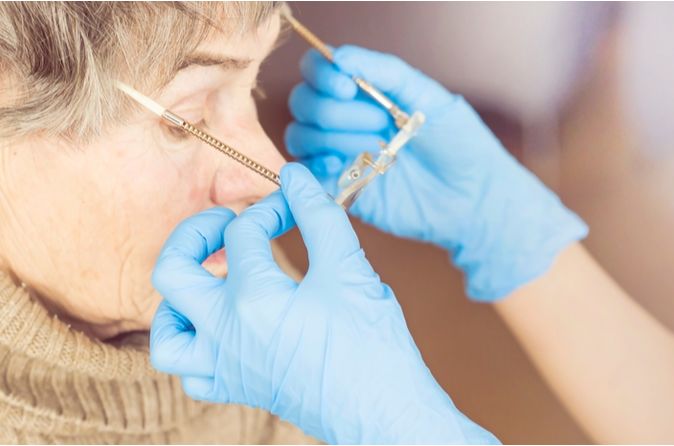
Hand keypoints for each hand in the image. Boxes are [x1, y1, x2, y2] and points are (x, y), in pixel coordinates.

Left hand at [150, 163, 497, 443]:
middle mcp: (226, 334)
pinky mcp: (238, 388)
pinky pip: (191, 372)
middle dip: (195, 232)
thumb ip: (318, 215)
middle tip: (225, 223)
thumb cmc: (373, 347)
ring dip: (179, 297)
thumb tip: (295, 177)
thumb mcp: (349, 270)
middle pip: (172, 270)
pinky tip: (222, 327)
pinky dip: (195, 344)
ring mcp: (226, 366)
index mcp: (254, 300)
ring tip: (210, 278)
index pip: (245, 232)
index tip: (296, 203)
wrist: (384, 412)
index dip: (273, 206)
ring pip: (165, 332)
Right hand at [285, 45, 587, 300]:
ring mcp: (340, 153)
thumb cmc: (460, 144)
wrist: (472, 199)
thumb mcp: (428, 97)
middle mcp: (347, 120)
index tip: (346, 86)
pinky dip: (316, 164)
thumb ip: (386, 72)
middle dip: (336, 111)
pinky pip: (305, 171)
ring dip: (333, 137)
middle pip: (303, 101)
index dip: (322, 74)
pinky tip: (346, 166)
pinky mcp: (339, 186)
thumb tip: (341, 57)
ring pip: (300, 134)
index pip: (318, 69)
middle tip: (380, 125)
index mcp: (367, 92)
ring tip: (377, 149)